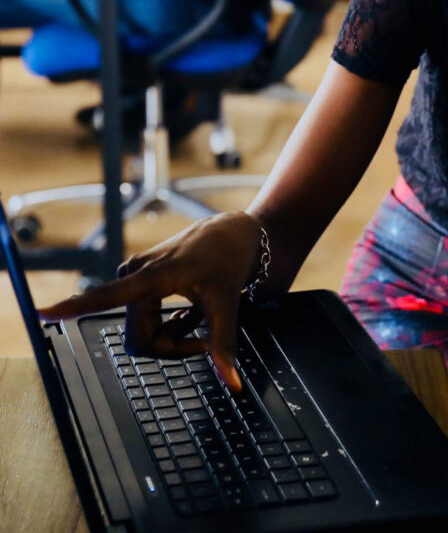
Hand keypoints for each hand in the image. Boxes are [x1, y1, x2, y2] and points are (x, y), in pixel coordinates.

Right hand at [39, 211, 264, 391]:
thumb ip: (224, 345)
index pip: (107, 297)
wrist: (235, 233)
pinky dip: (170, 324)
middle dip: (171, 346)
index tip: (43, 312)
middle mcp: (135, 274)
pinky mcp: (138, 278)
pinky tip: (190, 312)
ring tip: (198, 316)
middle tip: (203, 341)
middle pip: (139, 338)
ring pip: (143, 332)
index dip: (73, 308)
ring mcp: (134, 276)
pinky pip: (145, 320)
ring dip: (172, 335)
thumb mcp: (228, 302)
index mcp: (152, 276)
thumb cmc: (229, 260)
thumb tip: (233, 385)